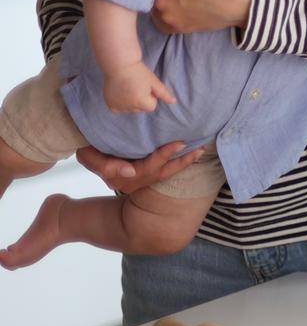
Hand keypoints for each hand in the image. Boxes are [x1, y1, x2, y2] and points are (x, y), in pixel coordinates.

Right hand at [75, 139, 204, 191]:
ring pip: (164, 174)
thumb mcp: (88, 156)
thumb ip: (104, 165)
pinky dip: (178, 164)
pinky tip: (192, 154)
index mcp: (116, 175)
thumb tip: (130, 172)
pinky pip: (164, 173)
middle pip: (159, 172)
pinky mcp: (144, 178)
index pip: (144, 168)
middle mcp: (129, 182)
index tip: (179, 144)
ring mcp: (137, 182)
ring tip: (199, 150)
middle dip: (179, 160)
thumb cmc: (89, 149)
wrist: (88, 154)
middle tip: (195, 143)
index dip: (162, 157)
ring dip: (183, 163)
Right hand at [104, 63, 176, 113]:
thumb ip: (164, 94)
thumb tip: (174, 102)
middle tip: (136, 85)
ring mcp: (118, 107)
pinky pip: (120, 108)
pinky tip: (121, 91)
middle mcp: (128, 107)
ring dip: (131, 100)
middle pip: (141, 108)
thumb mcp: (154, 82)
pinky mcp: (110, 105)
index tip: (145, 86)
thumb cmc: (139, 72)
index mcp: (141, 103)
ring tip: (128, 87)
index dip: (150, 96)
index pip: (151, 106)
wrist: (119, 64)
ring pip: (130, 108)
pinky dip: (121, 102)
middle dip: (141, 99)